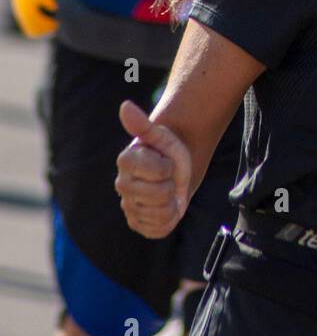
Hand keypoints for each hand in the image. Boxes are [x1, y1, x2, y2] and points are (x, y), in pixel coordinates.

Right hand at [115, 100, 191, 238]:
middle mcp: (122, 185)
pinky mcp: (138, 224)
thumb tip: (125, 106)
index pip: (159, 171)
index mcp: (125, 162)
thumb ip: (142, 124)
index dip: (169, 167)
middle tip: (168, 177)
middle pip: (160, 194)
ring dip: (171, 203)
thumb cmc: (167, 150)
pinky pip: (159, 230)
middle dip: (171, 185)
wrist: (174, 168)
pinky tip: (165, 207)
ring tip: (167, 191)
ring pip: (161, 213)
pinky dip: (169, 219)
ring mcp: (129, 206)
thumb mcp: (160, 135)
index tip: (165, 161)